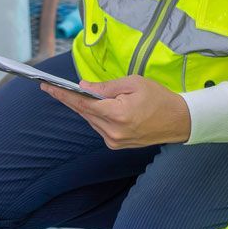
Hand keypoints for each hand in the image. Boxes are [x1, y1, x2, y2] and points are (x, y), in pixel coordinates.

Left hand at [40, 74, 190, 147]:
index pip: (83, 103)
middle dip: (70, 99)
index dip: (63, 94)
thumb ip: (106, 86)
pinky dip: (95, 116)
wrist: (179, 121)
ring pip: (90, 120)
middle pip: (84, 112)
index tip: (47, 87)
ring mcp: (114, 141)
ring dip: (84, 107)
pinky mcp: (117, 145)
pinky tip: (95, 106)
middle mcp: (113, 131)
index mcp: (117, 114)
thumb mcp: (133, 83)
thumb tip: (83, 87)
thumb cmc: (159, 97)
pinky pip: (99, 127)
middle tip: (52, 87)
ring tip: (75, 94)